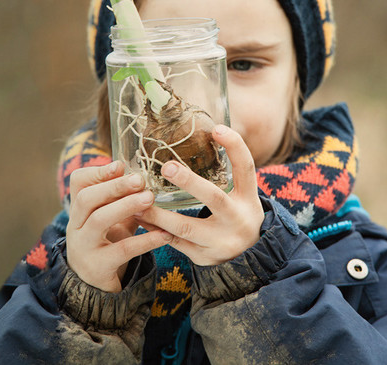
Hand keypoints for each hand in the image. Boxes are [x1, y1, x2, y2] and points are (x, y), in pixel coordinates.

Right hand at [66, 161, 172, 292]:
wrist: (95, 286)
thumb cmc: (107, 244)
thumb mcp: (112, 220)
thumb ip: (122, 200)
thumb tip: (141, 173)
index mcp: (79, 210)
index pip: (77, 183)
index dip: (97, 172)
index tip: (120, 165)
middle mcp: (77, 226)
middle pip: (86, 198)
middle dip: (113, 186)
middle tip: (140, 179)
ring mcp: (84, 246)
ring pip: (99, 220)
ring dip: (125, 206)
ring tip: (150, 198)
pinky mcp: (99, 266)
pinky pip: (122, 250)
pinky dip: (145, 241)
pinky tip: (164, 234)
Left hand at [137, 125, 263, 265]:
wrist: (251, 257)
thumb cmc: (237, 215)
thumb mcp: (240, 194)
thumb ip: (226, 171)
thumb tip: (206, 131)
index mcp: (248, 198)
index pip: (246, 167)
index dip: (234, 146)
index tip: (216, 128)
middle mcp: (238, 220)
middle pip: (214, 198)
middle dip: (189, 182)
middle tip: (166, 166)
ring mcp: (222, 242)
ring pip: (186, 227)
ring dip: (157, 213)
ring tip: (136, 199)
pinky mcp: (204, 257)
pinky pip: (174, 243)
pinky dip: (154, 230)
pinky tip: (137, 217)